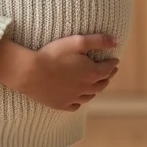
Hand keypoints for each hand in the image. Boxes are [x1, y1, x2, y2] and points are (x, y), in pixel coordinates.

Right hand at [0, 34, 119, 111]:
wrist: (29, 72)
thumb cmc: (52, 54)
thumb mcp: (76, 41)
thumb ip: (98, 41)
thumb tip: (116, 42)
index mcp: (91, 73)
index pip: (108, 69)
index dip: (112, 63)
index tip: (115, 60)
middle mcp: (85, 88)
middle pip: (102, 84)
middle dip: (108, 76)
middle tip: (110, 71)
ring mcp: (73, 98)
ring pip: (90, 96)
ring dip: (96, 89)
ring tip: (97, 84)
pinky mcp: (61, 104)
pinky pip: (75, 105)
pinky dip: (80, 100)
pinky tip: (79, 97)